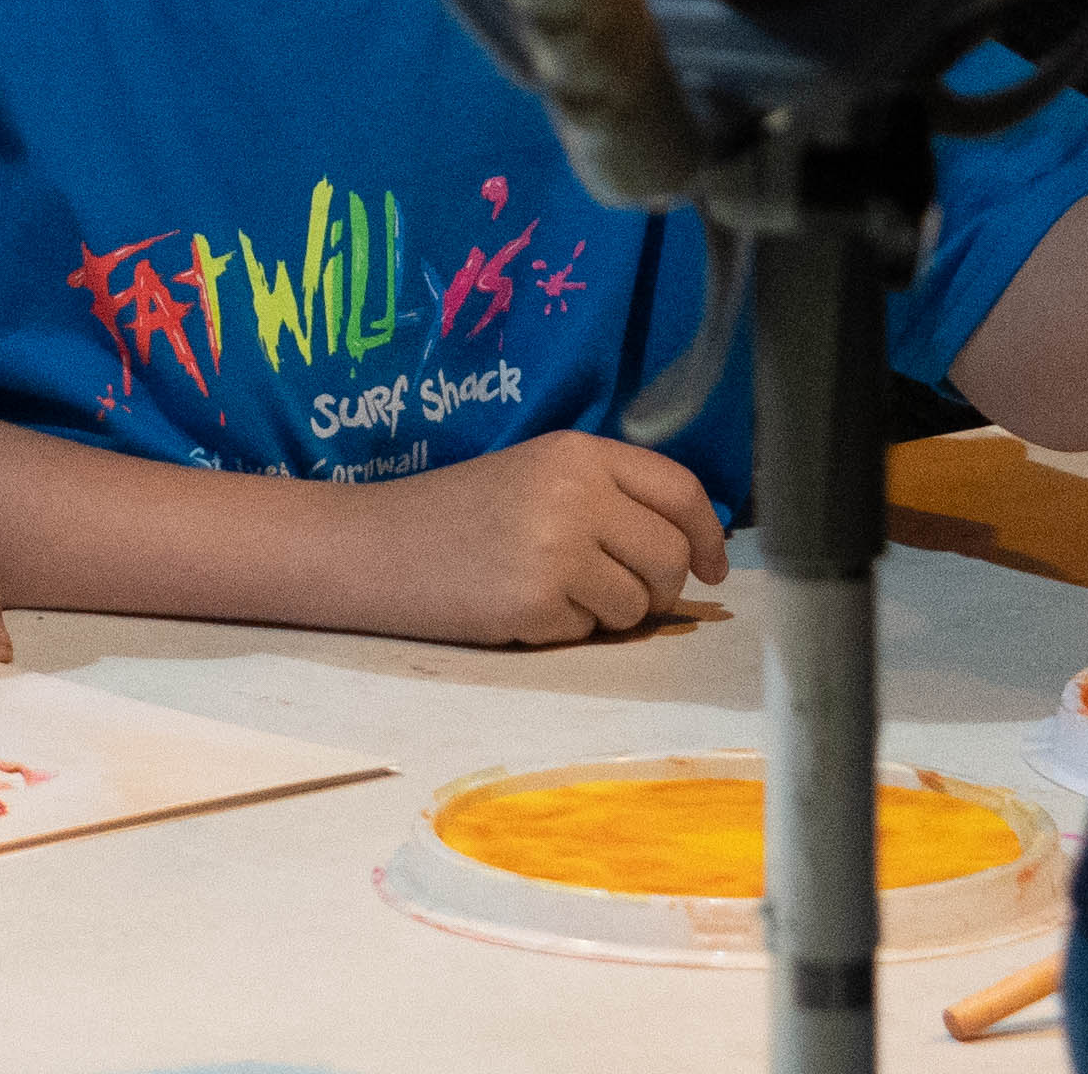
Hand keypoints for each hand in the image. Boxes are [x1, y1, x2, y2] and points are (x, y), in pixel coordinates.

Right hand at [354, 432, 732, 645]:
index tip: (714, 568)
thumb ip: (608, 496)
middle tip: (620, 594)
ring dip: (609, 615)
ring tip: (554, 593)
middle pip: (669, 556)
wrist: (374, 546)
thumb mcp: (536, 475)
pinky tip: (520, 608)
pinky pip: (589, 634)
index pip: (679, 490)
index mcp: (579, 452)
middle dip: (659, 588)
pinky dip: (565, 632)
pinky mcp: (535, 603)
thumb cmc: (456, 514)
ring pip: (637, 605)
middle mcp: (575, 492)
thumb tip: (691, 549)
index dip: (708, 534)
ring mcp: (556, 548)